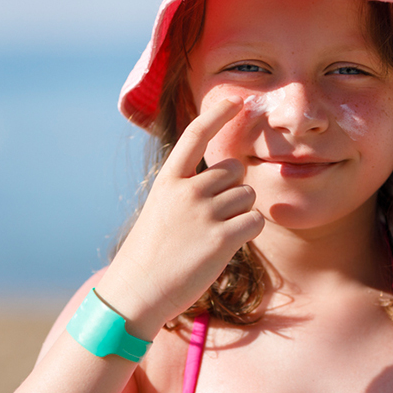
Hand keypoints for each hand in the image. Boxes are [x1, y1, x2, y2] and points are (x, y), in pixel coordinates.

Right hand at [97, 97, 264, 336]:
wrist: (137, 292)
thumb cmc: (150, 254)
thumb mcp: (161, 210)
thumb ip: (188, 190)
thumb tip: (230, 177)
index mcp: (168, 181)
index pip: (195, 136)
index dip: (218, 115)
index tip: (237, 101)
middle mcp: (186, 191)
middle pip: (235, 170)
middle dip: (234, 190)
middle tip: (213, 219)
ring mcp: (204, 213)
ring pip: (248, 195)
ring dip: (240, 214)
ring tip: (213, 236)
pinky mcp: (222, 238)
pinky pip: (255, 220)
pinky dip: (249, 231)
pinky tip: (228, 245)